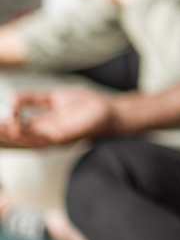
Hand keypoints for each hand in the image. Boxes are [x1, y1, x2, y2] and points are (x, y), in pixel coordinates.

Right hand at [0, 88, 119, 147]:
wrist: (110, 109)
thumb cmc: (84, 105)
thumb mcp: (53, 99)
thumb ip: (31, 100)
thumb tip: (10, 99)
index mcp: (37, 129)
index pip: (11, 132)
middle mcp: (41, 138)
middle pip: (12, 140)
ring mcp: (51, 139)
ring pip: (22, 140)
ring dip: (5, 134)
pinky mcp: (62, 138)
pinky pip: (39, 138)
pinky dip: (24, 133)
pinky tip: (12, 127)